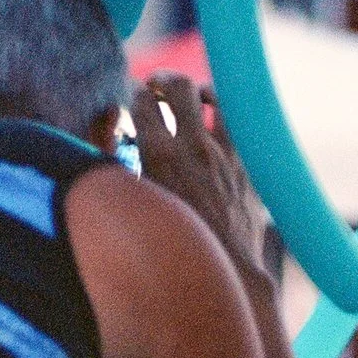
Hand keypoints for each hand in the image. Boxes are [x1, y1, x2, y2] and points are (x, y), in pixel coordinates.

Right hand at [131, 72, 268, 274]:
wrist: (221, 277)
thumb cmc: (167, 251)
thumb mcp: (132, 207)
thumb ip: (114, 164)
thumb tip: (109, 125)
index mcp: (158, 156)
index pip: (142, 100)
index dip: (136, 95)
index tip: (135, 102)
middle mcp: (193, 148)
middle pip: (179, 85)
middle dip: (164, 80)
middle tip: (157, 86)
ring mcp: (225, 155)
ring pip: (216, 97)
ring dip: (200, 92)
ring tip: (193, 98)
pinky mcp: (247, 166)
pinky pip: (239, 126)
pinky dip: (226, 118)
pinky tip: (220, 123)